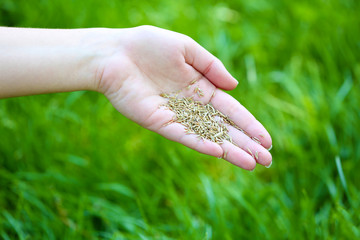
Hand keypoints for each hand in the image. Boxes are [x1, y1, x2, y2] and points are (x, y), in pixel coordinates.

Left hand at [95, 26, 271, 169]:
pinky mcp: (160, 122)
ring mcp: (176, 116)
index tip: (266, 140)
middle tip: (266, 161)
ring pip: (207, 136)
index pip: (231, 110)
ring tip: (251, 165)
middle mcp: (191, 105)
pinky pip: (184, 136)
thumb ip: (212, 67)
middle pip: (224, 128)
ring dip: (229, 151)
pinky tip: (219, 152)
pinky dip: (201, 144)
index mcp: (201, 87)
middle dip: (246, 144)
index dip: (249, 124)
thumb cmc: (149, 45)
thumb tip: (235, 86)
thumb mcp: (187, 49)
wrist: (115, 53)